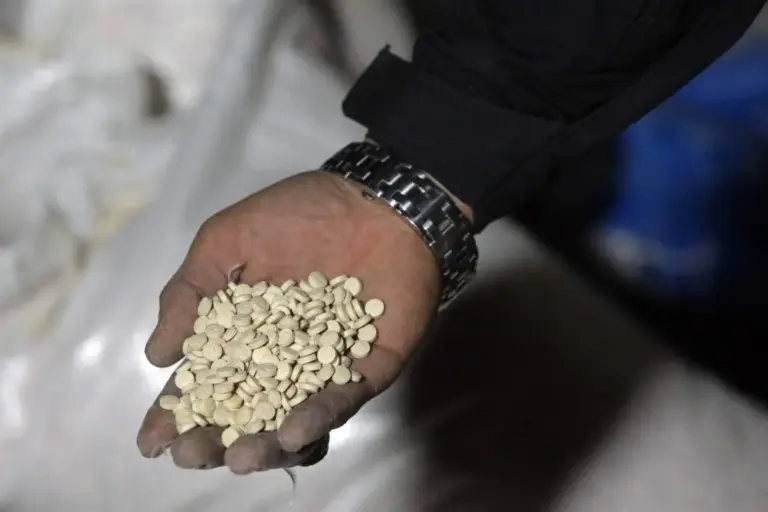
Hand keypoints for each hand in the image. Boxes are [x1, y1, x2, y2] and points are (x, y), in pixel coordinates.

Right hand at [136, 170, 440, 472]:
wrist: (371, 197)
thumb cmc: (296, 215)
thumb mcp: (225, 243)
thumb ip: (190, 294)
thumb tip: (157, 357)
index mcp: (247, 335)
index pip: (208, 383)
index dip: (179, 414)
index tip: (152, 441)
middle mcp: (285, 360)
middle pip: (248, 415)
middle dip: (217, 442)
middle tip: (194, 453)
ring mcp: (329, 367)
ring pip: (296, 422)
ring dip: (267, 446)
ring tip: (242, 455)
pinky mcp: (371, 366)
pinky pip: (346, 399)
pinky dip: (319, 415)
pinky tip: (292, 429)